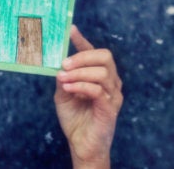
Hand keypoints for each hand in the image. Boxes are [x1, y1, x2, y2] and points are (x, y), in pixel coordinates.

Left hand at [54, 26, 122, 168]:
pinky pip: (98, 90)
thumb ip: (63, 78)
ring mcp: (113, 94)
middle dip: (82, 57)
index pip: (95, 52)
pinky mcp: (110, 108)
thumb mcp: (63, 94)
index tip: (70, 30)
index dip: (82, 40)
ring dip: (79, 73)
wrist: (81, 144)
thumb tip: (60, 64)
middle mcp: (111, 82)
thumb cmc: (75, 118)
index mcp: (100, 75)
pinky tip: (68, 88)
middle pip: (104, 56)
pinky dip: (81, 86)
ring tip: (64, 79)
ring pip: (101, 72)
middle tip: (64, 63)